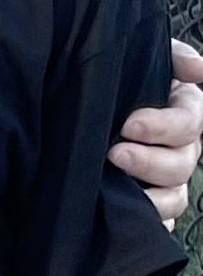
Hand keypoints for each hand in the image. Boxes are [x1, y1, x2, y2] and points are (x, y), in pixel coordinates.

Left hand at [109, 38, 202, 224]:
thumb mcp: (145, 54)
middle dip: (149, 162)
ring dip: (151, 197)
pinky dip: (148, 220)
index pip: (190, 124)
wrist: (85, 92)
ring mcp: (167, 176)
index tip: (127, 125)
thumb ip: (174, 57)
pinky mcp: (151, 199)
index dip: (163, 127)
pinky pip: (161, 221)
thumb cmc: (120, 70)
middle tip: (113, 153)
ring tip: (115, 182)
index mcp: (184, 110)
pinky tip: (126, 214)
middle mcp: (182, 146)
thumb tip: (200, 68)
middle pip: (182, 164)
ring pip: (175, 196)